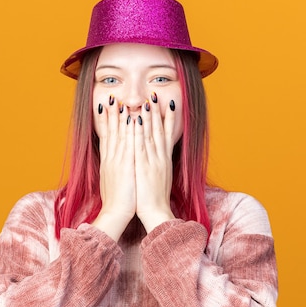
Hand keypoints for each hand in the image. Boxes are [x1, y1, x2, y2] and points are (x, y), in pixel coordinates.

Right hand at [91, 95, 135, 240]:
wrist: (115, 214)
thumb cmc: (116, 200)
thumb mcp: (112, 181)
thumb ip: (113, 169)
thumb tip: (113, 162)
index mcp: (107, 162)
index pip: (105, 137)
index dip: (104, 121)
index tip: (104, 107)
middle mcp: (110, 159)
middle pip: (109, 132)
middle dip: (109, 114)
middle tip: (109, 98)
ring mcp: (117, 161)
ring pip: (118, 135)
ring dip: (119, 117)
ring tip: (120, 102)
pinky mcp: (126, 166)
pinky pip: (128, 144)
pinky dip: (129, 130)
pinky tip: (132, 119)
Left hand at [134, 94, 176, 232]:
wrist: (155, 212)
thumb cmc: (155, 197)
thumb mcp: (160, 177)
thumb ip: (158, 164)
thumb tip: (157, 156)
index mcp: (164, 159)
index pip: (168, 134)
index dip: (169, 117)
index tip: (168, 103)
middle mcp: (160, 157)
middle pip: (160, 130)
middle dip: (158, 111)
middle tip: (156, 94)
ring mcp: (152, 161)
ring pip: (151, 134)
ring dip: (149, 116)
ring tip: (147, 100)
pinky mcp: (142, 166)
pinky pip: (140, 145)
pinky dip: (139, 132)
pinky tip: (137, 120)